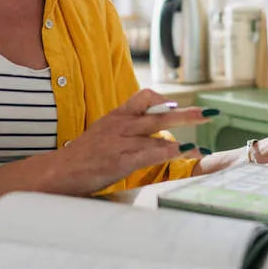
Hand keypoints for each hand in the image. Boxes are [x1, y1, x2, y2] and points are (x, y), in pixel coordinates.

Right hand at [43, 89, 209, 195]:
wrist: (59, 171)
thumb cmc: (83, 156)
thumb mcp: (103, 133)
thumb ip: (125, 129)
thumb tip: (148, 130)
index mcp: (116, 115)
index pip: (144, 97)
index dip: (163, 100)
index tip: (176, 105)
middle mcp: (121, 124)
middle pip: (159, 112)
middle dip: (186, 114)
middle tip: (208, 114)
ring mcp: (121, 141)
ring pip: (159, 131)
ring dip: (184, 138)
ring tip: (200, 146)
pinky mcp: (121, 159)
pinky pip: (152, 152)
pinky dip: (171, 152)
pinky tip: (184, 154)